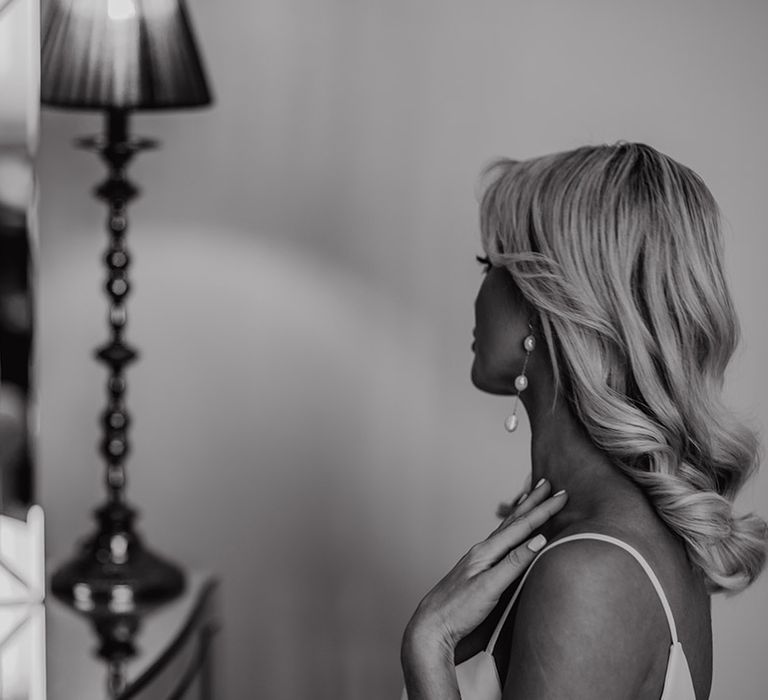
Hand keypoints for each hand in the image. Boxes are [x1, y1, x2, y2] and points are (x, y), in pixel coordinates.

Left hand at [403, 479, 566, 656]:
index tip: (560, 495)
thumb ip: (514, 564)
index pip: (521, 526)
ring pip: (506, 530)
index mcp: (486, 552)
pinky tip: (513, 534)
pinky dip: (512, 531)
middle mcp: (483, 551)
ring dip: (522, 513)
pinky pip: (501, 543)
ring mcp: (480, 561)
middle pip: (513, 521)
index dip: (543, 510)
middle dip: (533, 503)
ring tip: (531, 498)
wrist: (432, 627)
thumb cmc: (458, 611)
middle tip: (548, 483)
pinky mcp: (480, 572)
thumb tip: (539, 540)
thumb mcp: (489, 588)